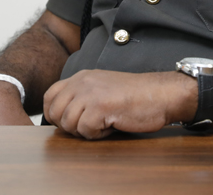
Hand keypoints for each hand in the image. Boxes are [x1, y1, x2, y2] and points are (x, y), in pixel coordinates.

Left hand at [43, 70, 195, 139]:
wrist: (161, 94)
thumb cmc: (136, 96)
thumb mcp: (102, 88)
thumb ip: (82, 96)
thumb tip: (61, 118)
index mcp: (82, 77)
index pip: (50, 96)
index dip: (54, 114)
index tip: (70, 123)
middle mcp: (83, 82)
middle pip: (55, 112)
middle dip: (69, 126)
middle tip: (91, 126)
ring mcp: (90, 93)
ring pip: (68, 124)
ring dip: (85, 131)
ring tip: (104, 124)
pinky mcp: (100, 107)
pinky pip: (85, 130)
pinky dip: (98, 134)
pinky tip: (112, 125)